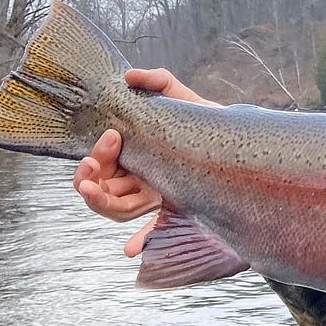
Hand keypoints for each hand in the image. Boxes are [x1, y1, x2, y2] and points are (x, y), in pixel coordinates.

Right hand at [72, 68, 215, 256]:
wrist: (238, 140)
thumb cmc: (205, 120)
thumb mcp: (182, 98)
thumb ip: (158, 82)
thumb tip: (129, 77)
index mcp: (135, 155)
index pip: (103, 163)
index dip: (98, 153)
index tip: (112, 135)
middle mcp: (140, 178)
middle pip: (102, 189)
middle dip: (88, 180)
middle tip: (90, 169)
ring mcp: (155, 195)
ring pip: (117, 208)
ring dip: (100, 204)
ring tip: (94, 193)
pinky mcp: (177, 207)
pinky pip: (153, 229)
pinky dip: (139, 240)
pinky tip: (131, 248)